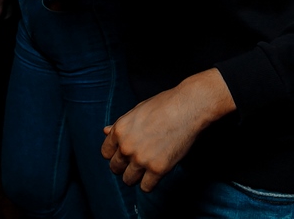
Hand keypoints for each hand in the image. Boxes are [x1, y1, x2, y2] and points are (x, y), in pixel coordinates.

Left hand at [102, 70, 234, 191]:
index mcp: (119, 130)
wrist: (188, 108)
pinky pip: (146, 187)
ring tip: (146, 170)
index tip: (124, 154)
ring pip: (128, 180)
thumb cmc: (164, 105)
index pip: (106, 153)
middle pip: (115, 168)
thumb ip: (121, 124)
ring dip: (136, 177)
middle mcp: (126, 146)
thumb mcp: (137, 110)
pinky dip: (150, 183)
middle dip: (124, 167)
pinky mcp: (158, 169)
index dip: (115, 154)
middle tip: (137, 162)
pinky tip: (156, 174)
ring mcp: (141, 159)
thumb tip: (105, 131)